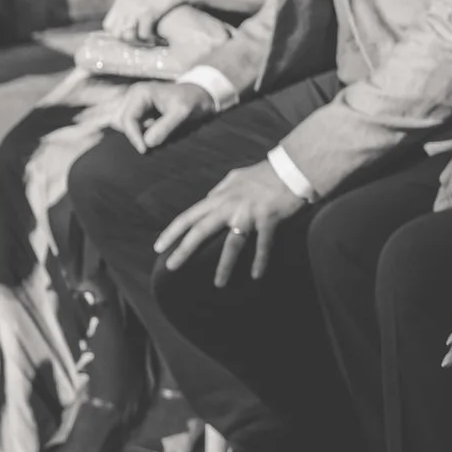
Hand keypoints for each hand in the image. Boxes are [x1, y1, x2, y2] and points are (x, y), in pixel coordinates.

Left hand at [102, 0, 183, 43]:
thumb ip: (130, 10)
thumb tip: (126, 29)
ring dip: (139, 43)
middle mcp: (124, 5)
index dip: (117, 35)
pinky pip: (143, 34)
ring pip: (128, 36)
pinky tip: (157, 39)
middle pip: (116, 33)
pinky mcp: (147, 12)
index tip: (129, 37)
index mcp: (121, 1)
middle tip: (140, 43)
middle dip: (128, 41)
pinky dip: (150, 39)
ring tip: (148, 42)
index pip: (108, 25)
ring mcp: (135, 9)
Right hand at [110, 80, 214, 152]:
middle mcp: (133, 96)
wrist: (200, 96)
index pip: (127, 119)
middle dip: (136, 134)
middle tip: (157, 139)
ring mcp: (135, 103)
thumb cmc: (192, 101)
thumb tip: (147, 143)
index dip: (133, 136)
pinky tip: (159, 131)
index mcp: (140, 93)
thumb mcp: (182, 113)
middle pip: (123, 123)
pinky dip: (143, 133)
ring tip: (161, 131)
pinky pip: (134, 126)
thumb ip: (165, 127)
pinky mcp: (139, 111)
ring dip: (140, 134)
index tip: (144, 150)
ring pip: (126, 126)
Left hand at [155, 162, 307, 285]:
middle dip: (184, 250)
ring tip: (218, 283)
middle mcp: (230, 206)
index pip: (189, 216)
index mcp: (220, 197)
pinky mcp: (269, 219)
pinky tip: (256, 275)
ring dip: (224, 266)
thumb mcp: (236, 177)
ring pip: (232, 244)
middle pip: (201, 231)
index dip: (172, 232)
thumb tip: (208, 198)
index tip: (159, 247)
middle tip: (171, 267)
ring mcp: (249, 214)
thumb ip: (220, 189)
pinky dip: (260, 260)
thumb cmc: (265, 173)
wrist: (292, 168)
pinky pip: (263, 244)